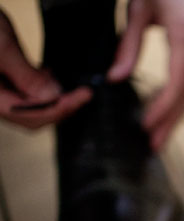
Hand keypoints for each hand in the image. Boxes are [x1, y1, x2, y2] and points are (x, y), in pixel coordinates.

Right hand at [0, 10, 90, 127]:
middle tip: (82, 93)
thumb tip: (53, 96)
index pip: (30, 116)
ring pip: (30, 109)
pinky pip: (24, 96)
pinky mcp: (1, 85)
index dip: (60, 109)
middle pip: (31, 118)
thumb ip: (27, 76)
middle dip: (60, 108)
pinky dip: (41, 90)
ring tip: (67, 85)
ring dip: (53, 100)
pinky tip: (47, 74)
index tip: (83, 96)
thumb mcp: (2, 48)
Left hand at [108, 0, 183, 149]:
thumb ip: (128, 45)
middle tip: (155, 145)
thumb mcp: (138, 7)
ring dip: (178, 111)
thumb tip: (116, 79)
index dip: (164, 108)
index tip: (147, 127)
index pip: (180, 82)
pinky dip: (182, 94)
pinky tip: (167, 106)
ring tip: (161, 134)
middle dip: (173, 120)